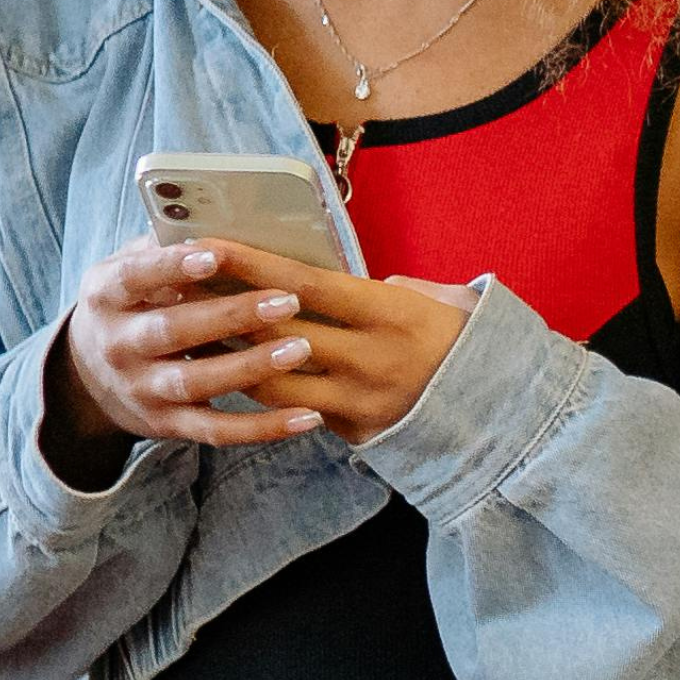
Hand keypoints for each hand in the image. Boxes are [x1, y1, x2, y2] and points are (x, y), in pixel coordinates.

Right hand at [45, 241, 329, 473]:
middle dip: (229, 316)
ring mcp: (142, 389)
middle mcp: (118, 345)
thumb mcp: (129, 270)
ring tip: (300, 349)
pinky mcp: (167, 425)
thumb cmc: (132, 303)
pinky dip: (262, 428)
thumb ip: (165, 246)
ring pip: (196, 383)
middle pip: (172, 331)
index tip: (214, 254)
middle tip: (286, 299)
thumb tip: (217, 212)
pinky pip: (217, 431)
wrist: (88, 378)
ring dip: (250, 368)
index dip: (172, 266)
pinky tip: (306, 416)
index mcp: (106, 295)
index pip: (136, 276)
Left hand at [201, 246, 476, 444]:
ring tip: (192, 332)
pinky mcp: (352, 434)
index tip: (209, 245)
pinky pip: (293, 411)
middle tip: (177, 286)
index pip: (305, 284)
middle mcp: (371, 360)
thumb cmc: (465, 340)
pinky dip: (260, 391)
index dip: (253, 265)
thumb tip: (322, 278)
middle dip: (223, 308)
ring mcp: (359, 403)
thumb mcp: (435, 299)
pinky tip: (230, 372)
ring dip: (228, 357)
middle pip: (277, 333)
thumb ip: (379, 287)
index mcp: (392, 315)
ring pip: (271, 382)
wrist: (502, 412)